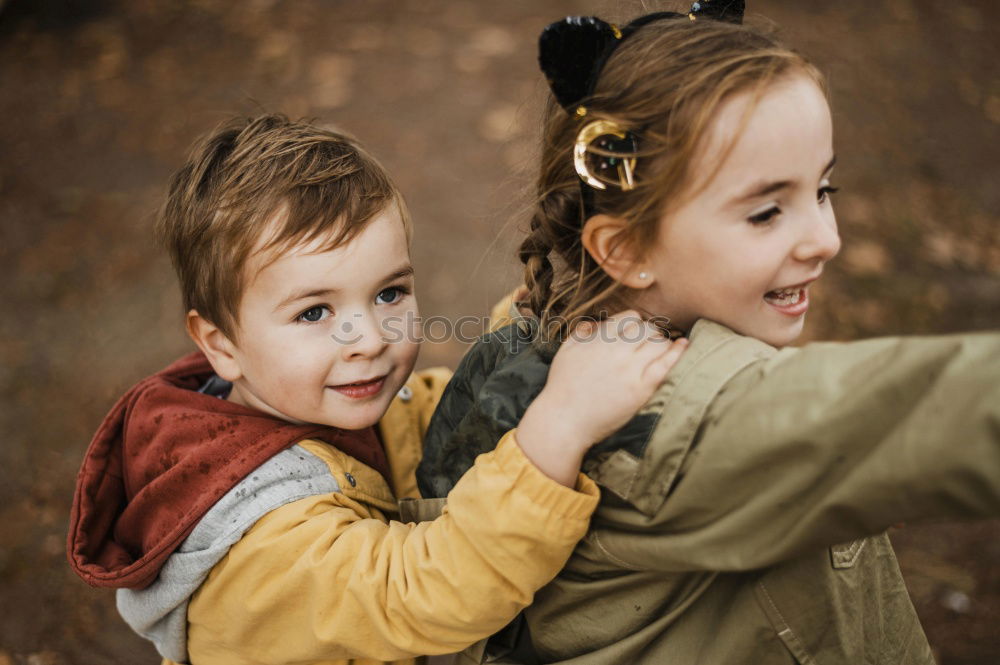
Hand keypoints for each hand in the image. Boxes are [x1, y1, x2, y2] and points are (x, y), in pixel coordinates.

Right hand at [516, 311, 687, 485]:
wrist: (565, 420)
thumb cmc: (562, 386)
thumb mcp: (566, 350)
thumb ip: (582, 331)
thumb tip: (599, 323)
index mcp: (599, 339)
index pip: (629, 317)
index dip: (635, 324)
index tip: (634, 334)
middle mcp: (616, 350)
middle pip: (647, 328)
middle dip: (650, 333)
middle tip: (648, 344)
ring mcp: (630, 369)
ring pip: (659, 342)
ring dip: (662, 343)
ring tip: (660, 351)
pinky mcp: (641, 389)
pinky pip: (666, 364)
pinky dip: (677, 353)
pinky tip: (683, 345)